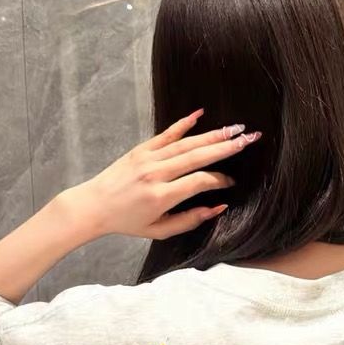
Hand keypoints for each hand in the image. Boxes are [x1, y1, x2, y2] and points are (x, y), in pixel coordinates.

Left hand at [60, 110, 260, 241]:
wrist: (93, 206)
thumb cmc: (128, 222)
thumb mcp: (159, 231)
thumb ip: (190, 220)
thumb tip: (218, 207)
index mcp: (161, 196)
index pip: (199, 182)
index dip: (220, 181)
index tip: (231, 183)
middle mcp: (156, 174)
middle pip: (198, 156)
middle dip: (227, 147)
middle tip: (250, 139)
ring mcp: (148, 159)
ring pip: (186, 143)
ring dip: (213, 135)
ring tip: (236, 128)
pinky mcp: (141, 150)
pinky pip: (166, 134)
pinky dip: (183, 123)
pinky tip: (200, 114)